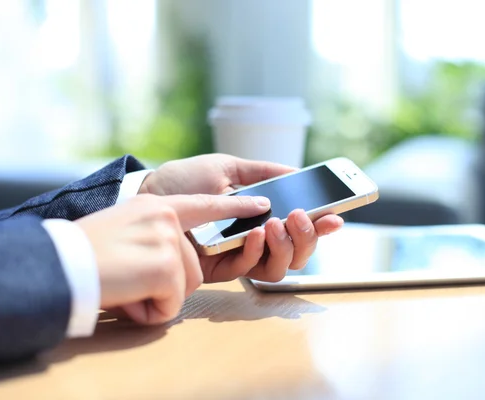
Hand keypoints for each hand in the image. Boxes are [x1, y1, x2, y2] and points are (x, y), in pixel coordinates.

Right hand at [76, 193, 270, 324]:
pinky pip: (172, 305)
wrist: (57, 264)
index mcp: (156, 206)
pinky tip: (126, 297)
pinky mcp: (166, 266)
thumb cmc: (83, 252)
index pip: (205, 205)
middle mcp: (166, 218)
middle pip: (192, 266)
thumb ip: (155, 234)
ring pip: (183, 287)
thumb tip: (172, 263)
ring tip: (124, 286)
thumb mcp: (123, 227)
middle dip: (167, 285)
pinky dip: (150, 311)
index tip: (262, 204)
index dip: (235, 206)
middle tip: (129, 280)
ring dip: (156, 298)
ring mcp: (168, 240)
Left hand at [139, 153, 343, 283]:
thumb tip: (296, 172)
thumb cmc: (185, 179)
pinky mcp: (219, 269)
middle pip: (296, 253)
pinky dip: (257, 250)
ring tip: (280, 223)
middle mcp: (253, 238)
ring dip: (287, 246)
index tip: (336, 215)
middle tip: (303, 217)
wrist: (148, 194)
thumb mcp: (227, 167)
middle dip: (308, 237)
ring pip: (279, 267)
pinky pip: (249, 269)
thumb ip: (262, 172)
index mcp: (258, 215)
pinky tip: (257, 232)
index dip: (320, 226)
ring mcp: (238, 255)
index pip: (297, 227)